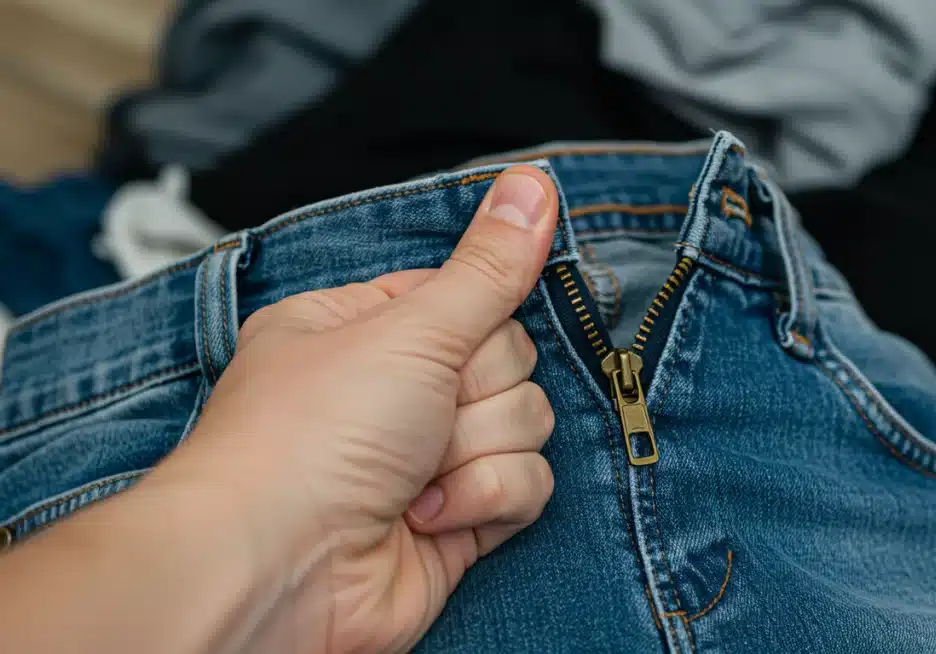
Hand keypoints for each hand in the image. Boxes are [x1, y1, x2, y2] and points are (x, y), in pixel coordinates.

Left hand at [154, 166, 560, 651]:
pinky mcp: (459, 518)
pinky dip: (485, 500)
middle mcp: (396, 390)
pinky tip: (426, 516)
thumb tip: (533, 182)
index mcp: (366, 328)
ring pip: (527, 423)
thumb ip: (489, 267)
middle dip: (475, 392)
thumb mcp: (410, 329)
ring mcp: (429, 456)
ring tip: (413, 474)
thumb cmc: (312, 435)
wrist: (278, 569)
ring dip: (477, 450)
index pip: (471, 296)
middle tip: (420, 414)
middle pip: (511, 360)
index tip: (449, 340)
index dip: (475, 319)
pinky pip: (527, 485)